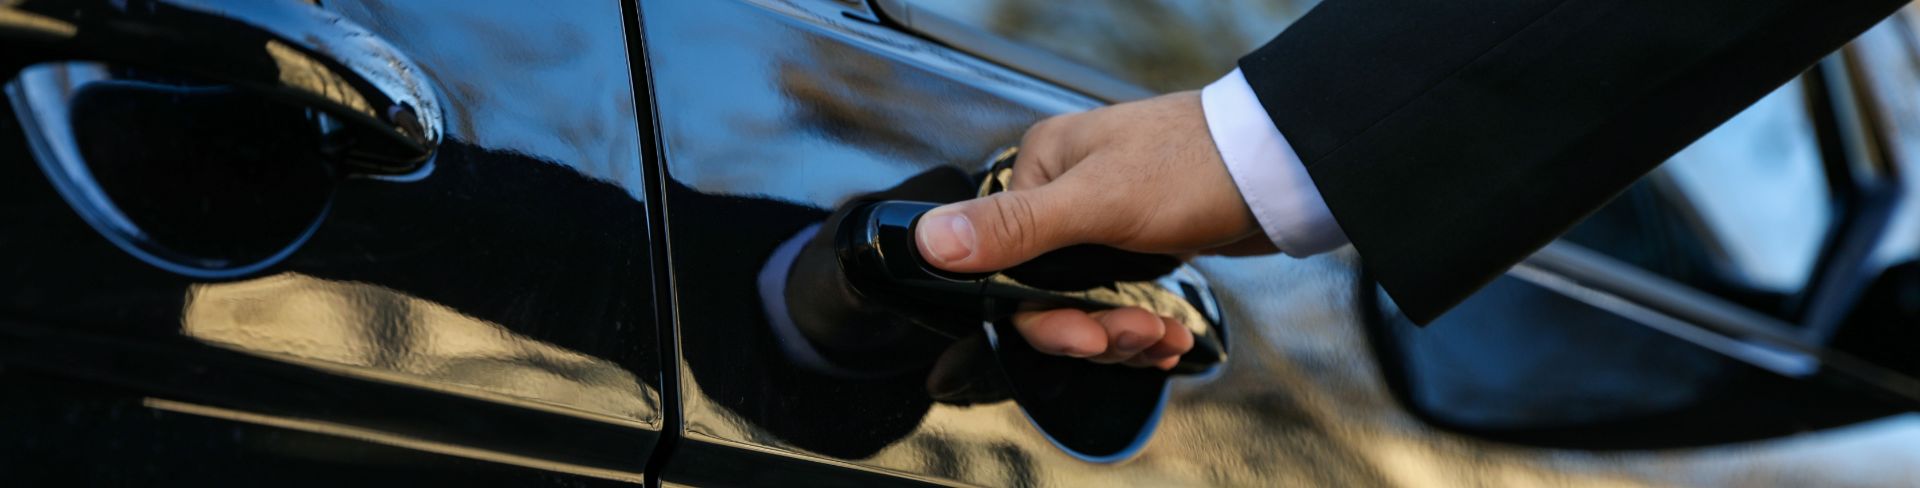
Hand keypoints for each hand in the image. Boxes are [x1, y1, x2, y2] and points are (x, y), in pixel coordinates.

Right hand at [914, 91, 1271, 368]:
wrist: (1281, 165)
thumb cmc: (1194, 167)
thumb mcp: (1098, 202)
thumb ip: (1015, 229)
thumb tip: (929, 241)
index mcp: (1041, 170)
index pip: (1007, 266)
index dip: (1044, 315)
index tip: (1085, 338)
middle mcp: (1065, 193)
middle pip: (1048, 293)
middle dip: (1096, 328)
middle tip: (1138, 336)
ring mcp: (1105, 221)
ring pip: (1088, 304)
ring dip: (1124, 334)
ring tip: (1164, 338)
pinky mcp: (1141, 243)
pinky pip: (1120, 300)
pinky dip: (1141, 327)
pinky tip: (1169, 337)